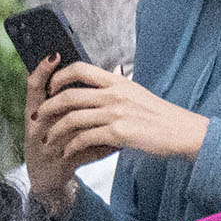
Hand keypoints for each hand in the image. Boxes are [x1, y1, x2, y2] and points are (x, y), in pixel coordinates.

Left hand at [26, 58, 202, 180]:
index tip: (49, 87)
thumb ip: (114, 90)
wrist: (183, 132)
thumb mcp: (136, 94)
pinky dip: (71, 146)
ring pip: (72, 118)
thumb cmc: (159, 116)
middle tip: (38, 117)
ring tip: (48, 140)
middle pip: (68, 95)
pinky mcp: (119, 133)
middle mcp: (114, 94)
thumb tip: (95, 88)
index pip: (79, 68)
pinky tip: (67, 152)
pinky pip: (84, 138)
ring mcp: (116, 113)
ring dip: (55, 131)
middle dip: (47, 107)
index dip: (58, 76)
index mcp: (117, 81)